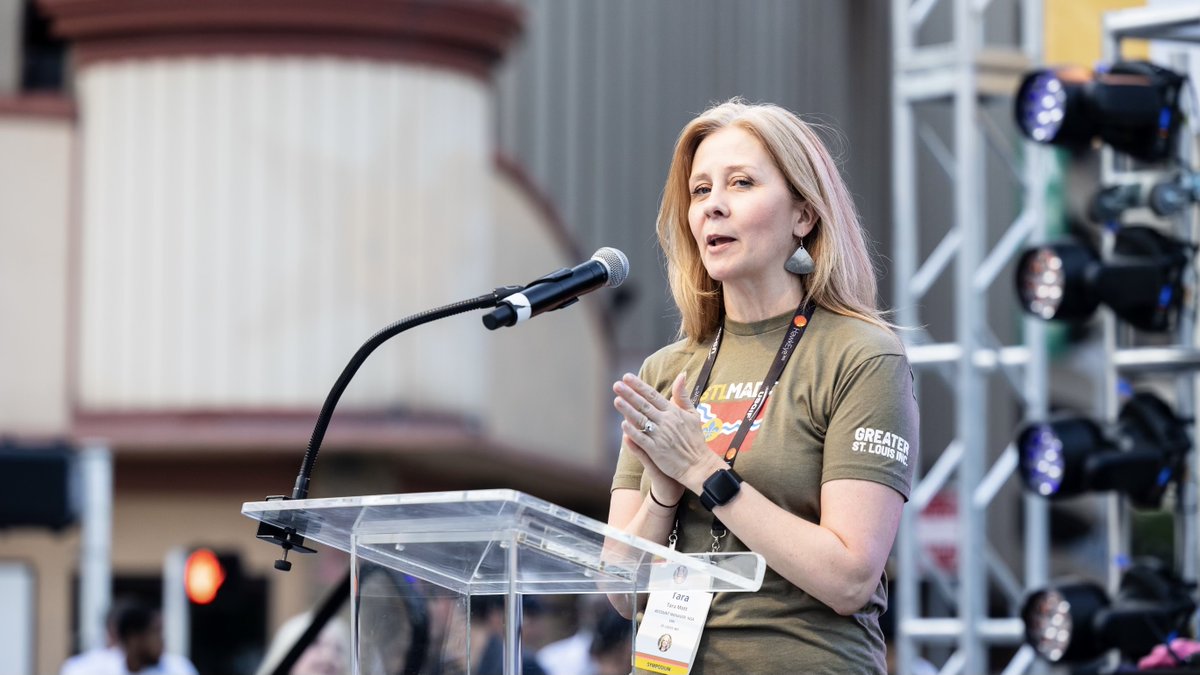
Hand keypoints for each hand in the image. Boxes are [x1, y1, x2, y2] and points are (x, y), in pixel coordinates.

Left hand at [613, 371, 725, 496]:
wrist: (698, 465)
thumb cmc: (695, 439)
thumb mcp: (693, 414)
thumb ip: (683, 395)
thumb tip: (682, 375)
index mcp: (674, 412)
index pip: (653, 396)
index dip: (639, 386)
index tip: (627, 377)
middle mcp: (666, 422)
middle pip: (645, 405)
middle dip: (630, 394)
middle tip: (617, 385)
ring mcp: (661, 436)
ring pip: (642, 420)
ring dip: (628, 410)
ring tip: (617, 400)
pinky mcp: (657, 450)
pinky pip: (642, 439)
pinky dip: (633, 431)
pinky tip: (623, 424)